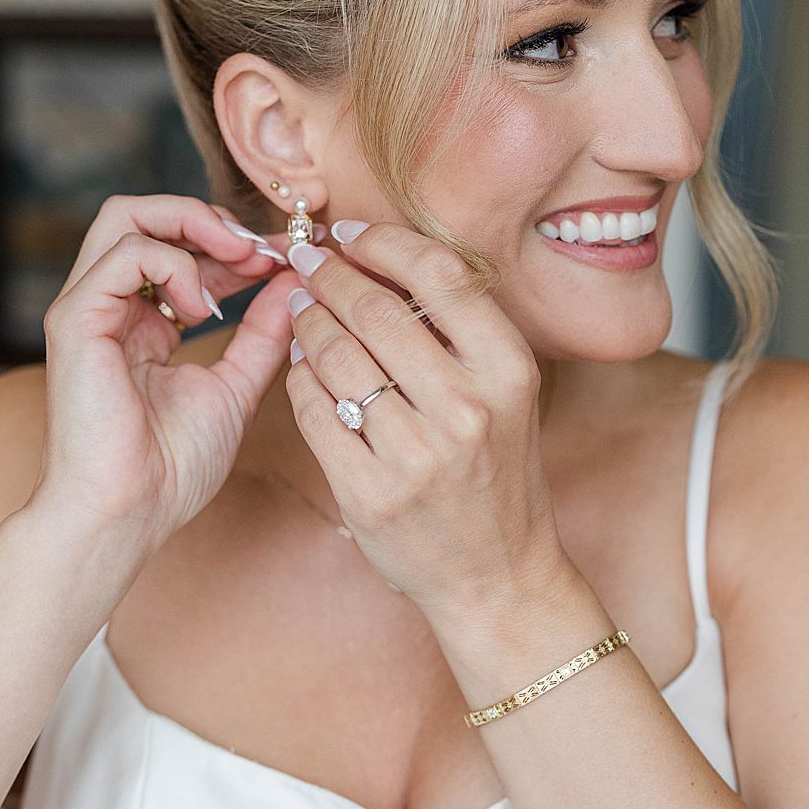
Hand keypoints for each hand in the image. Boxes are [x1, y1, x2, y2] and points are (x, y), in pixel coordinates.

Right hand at [32, 194, 302, 550]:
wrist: (131, 511)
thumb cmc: (175, 464)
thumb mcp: (238, 385)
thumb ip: (263, 333)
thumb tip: (294, 281)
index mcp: (145, 322)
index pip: (182, 247)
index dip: (237, 241)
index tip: (288, 258)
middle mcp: (111, 307)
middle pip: (146, 214)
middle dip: (212, 218)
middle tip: (263, 250)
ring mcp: (88, 308)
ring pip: (127, 216)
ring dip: (196, 226)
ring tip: (240, 263)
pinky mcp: (75, 319)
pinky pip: (124, 253)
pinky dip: (175, 264)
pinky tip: (204, 309)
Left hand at [282, 223, 568, 623]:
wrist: (498, 574)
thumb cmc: (500, 474)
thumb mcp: (508, 396)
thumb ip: (461, 335)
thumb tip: (383, 264)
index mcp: (510, 372)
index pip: (439, 275)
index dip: (383, 242)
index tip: (350, 235)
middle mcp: (467, 408)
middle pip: (378, 311)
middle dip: (331, 276)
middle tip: (307, 261)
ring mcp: (417, 454)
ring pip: (336, 357)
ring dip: (308, 322)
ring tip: (302, 309)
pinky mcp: (369, 491)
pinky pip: (314, 411)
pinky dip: (299, 377)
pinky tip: (301, 364)